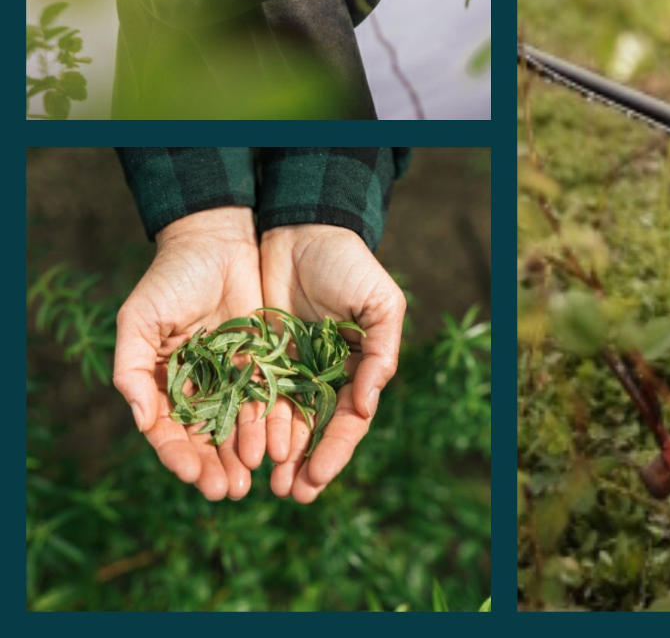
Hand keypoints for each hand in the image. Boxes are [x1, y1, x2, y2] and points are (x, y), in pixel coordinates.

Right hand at [112, 207, 265, 500]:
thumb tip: (143, 421)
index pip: (170, 431)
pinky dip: (273, 422)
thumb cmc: (170, 278)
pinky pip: (270, 396)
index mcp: (165, 384)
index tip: (192, 475)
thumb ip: (133, 369)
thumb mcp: (140, 319)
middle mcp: (200, 386)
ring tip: (255, 478)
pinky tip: (280, 444)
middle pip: (207, 436)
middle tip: (229, 491)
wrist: (217, 241)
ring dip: (245, 453)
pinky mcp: (266, 358)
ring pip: (239, 424)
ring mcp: (234, 375)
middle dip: (216, 466)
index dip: (179, 455)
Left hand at [258, 224, 405, 501]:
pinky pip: (248, 399)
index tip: (316, 479)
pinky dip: (244, 427)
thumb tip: (367, 405)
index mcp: (353, 368)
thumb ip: (380, 352)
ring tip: (259, 484)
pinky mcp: (253, 358)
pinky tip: (236, 450)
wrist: (301, 229)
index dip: (334, 452)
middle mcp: (319, 376)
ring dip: (271, 457)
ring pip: (278, 424)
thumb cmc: (348, 264)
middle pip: (312, 432)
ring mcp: (285, 369)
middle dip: (302, 466)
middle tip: (289, 493)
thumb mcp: (379, 302)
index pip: (347, 421)